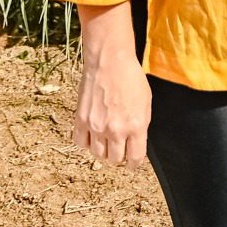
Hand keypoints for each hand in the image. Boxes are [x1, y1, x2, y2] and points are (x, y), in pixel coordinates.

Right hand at [73, 40, 151, 165]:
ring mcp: (96, 127)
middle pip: (115, 159)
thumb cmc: (131, 79)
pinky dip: (86, 143)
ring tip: (107, 141)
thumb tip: (136, 143)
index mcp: (136, 126)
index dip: (135, 164)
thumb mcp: (146, 103)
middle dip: (120, 157)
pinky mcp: (80, 121)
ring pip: (98, 154)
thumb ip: (141, 126)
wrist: (110, 63)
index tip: (133, 164)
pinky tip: (92, 136)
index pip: (135, 158)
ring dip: (103, 151)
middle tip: (120, 149)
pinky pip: (81, 144)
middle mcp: (115, 130)